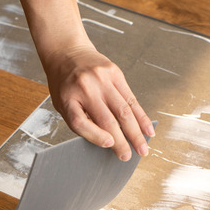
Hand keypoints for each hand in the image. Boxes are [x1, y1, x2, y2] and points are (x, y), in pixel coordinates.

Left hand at [43, 44, 154, 160]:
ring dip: (135, 133)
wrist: (66, 51)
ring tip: (143, 149)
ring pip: (124, 111)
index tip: (109, 146)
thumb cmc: (64, 83)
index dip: (96, 136)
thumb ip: (80, 119)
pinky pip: (131, 98)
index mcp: (67, 97)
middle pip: (107, 119)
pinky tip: (147, 129)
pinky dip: (141, 116)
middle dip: (121, 142)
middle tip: (129, 157)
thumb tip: (107, 140)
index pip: (81, 122)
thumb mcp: (62, 102)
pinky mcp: (115, 73)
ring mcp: (102, 79)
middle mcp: (86, 88)